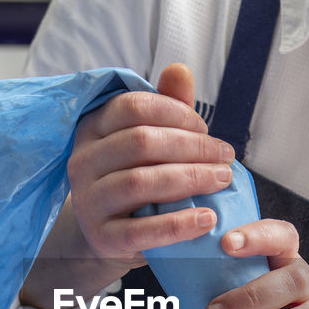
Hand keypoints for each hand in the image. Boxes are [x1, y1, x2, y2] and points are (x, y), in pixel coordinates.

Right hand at [66, 63, 234, 278]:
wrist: (110, 235)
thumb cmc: (137, 178)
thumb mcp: (149, 140)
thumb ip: (167, 106)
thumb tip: (179, 70)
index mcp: (92, 128)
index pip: (133, 107)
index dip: (176, 113)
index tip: (206, 129)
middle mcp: (82, 161)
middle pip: (141, 142)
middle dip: (192, 147)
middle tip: (225, 158)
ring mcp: (88, 201)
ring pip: (139, 182)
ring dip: (190, 179)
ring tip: (222, 180)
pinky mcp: (102, 238)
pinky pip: (140, 232)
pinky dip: (178, 225)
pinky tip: (208, 219)